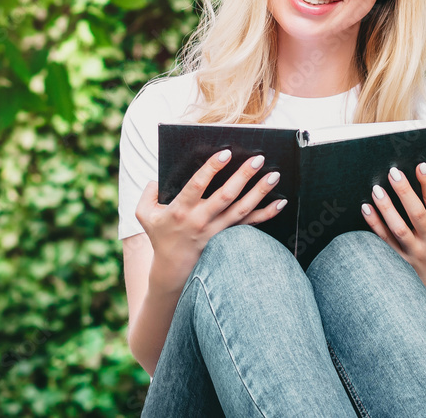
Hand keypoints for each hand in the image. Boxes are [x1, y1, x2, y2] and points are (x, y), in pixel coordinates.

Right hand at [135, 150, 286, 291]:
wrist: (173, 271)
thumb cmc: (160, 236)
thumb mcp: (145, 215)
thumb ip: (147, 194)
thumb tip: (156, 178)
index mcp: (180, 210)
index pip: (197, 185)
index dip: (211, 168)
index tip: (226, 152)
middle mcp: (201, 220)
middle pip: (225, 195)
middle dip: (243, 176)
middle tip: (258, 158)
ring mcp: (217, 231)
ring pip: (242, 209)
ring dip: (259, 192)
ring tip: (274, 175)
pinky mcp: (229, 239)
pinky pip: (251, 225)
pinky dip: (266, 214)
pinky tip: (280, 203)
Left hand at [361, 163, 425, 314]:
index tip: (421, 166)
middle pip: (416, 213)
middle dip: (405, 191)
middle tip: (393, 172)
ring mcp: (414, 252)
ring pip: (398, 228)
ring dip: (386, 208)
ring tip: (376, 189)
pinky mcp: (399, 260)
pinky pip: (384, 241)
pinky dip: (374, 225)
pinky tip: (365, 209)